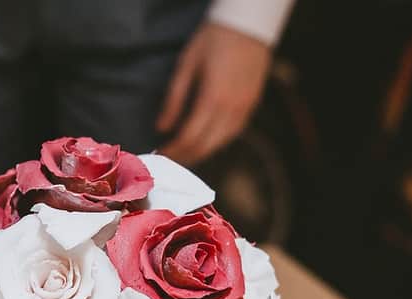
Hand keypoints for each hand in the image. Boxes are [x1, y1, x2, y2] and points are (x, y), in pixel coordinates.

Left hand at [157, 22, 271, 164]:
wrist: (248, 25)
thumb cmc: (213, 40)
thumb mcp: (187, 65)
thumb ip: (174, 99)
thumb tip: (161, 128)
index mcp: (213, 98)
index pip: (189, 137)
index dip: (173, 150)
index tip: (159, 154)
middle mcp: (231, 109)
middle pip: (205, 147)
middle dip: (184, 157)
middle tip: (167, 160)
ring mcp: (244, 109)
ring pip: (220, 144)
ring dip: (199, 153)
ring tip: (182, 154)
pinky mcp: (251, 107)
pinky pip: (232, 134)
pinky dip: (215, 143)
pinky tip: (203, 142)